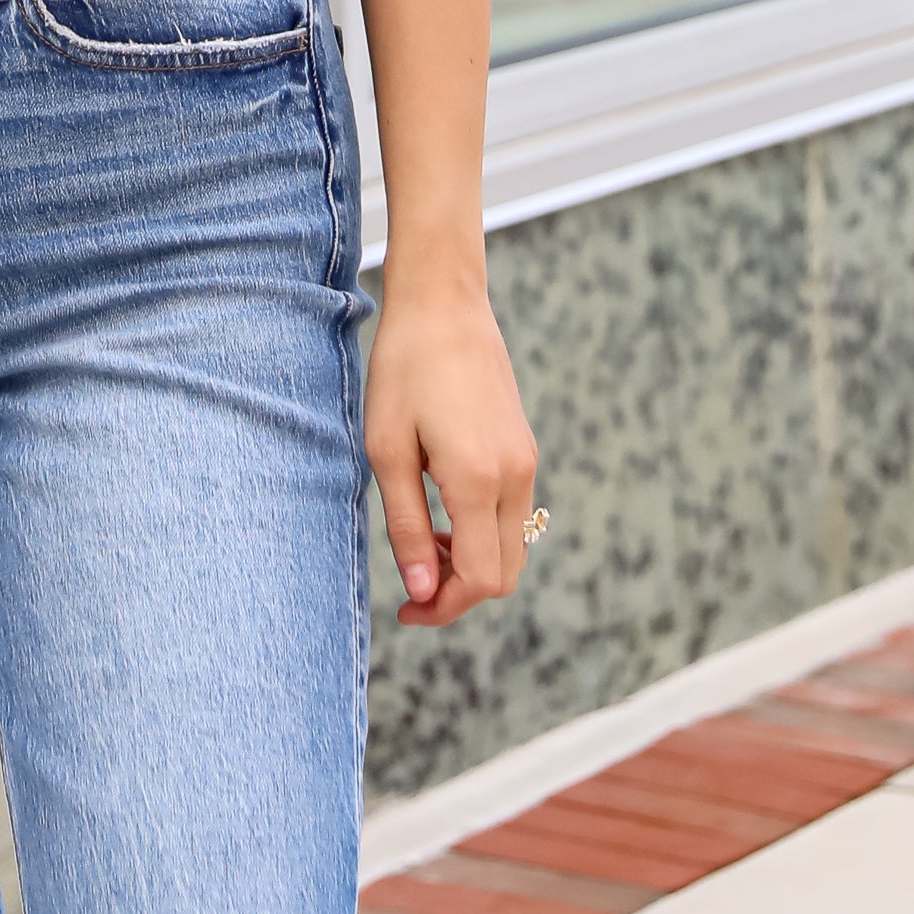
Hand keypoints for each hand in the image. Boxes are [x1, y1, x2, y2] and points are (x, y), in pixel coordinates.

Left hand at [366, 278, 538, 627]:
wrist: (443, 304)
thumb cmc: (403, 370)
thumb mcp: (388, 450)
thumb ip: (408, 527)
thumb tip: (422, 593)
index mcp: (478, 480)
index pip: (478, 580)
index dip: (442, 607)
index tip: (406, 609)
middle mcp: (515, 477)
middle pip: (503, 575)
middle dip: (458, 591)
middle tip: (412, 577)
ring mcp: (526, 462)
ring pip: (512, 549)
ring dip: (471, 562)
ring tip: (424, 541)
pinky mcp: (524, 449)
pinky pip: (513, 517)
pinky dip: (483, 533)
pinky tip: (443, 509)